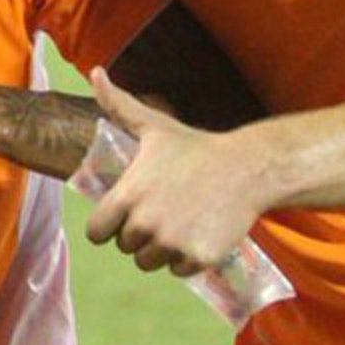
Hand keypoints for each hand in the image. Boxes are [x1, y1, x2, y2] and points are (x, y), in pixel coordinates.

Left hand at [83, 70, 256, 276]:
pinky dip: (187, 261)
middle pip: (127, 247)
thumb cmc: (197, 146)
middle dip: (140, 235)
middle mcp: (145, 223)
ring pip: (150, 263)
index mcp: (127, 196)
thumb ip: (118, 104)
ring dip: (161, 251)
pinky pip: (179, 271)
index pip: (97, 232)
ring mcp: (172, 242)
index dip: (110, 225)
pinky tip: (199, 234)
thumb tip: (95, 72)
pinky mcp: (198, 258)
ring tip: (181, 223)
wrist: (249, 167)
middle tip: (164, 212)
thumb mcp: (154, 125)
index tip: (126, 215)